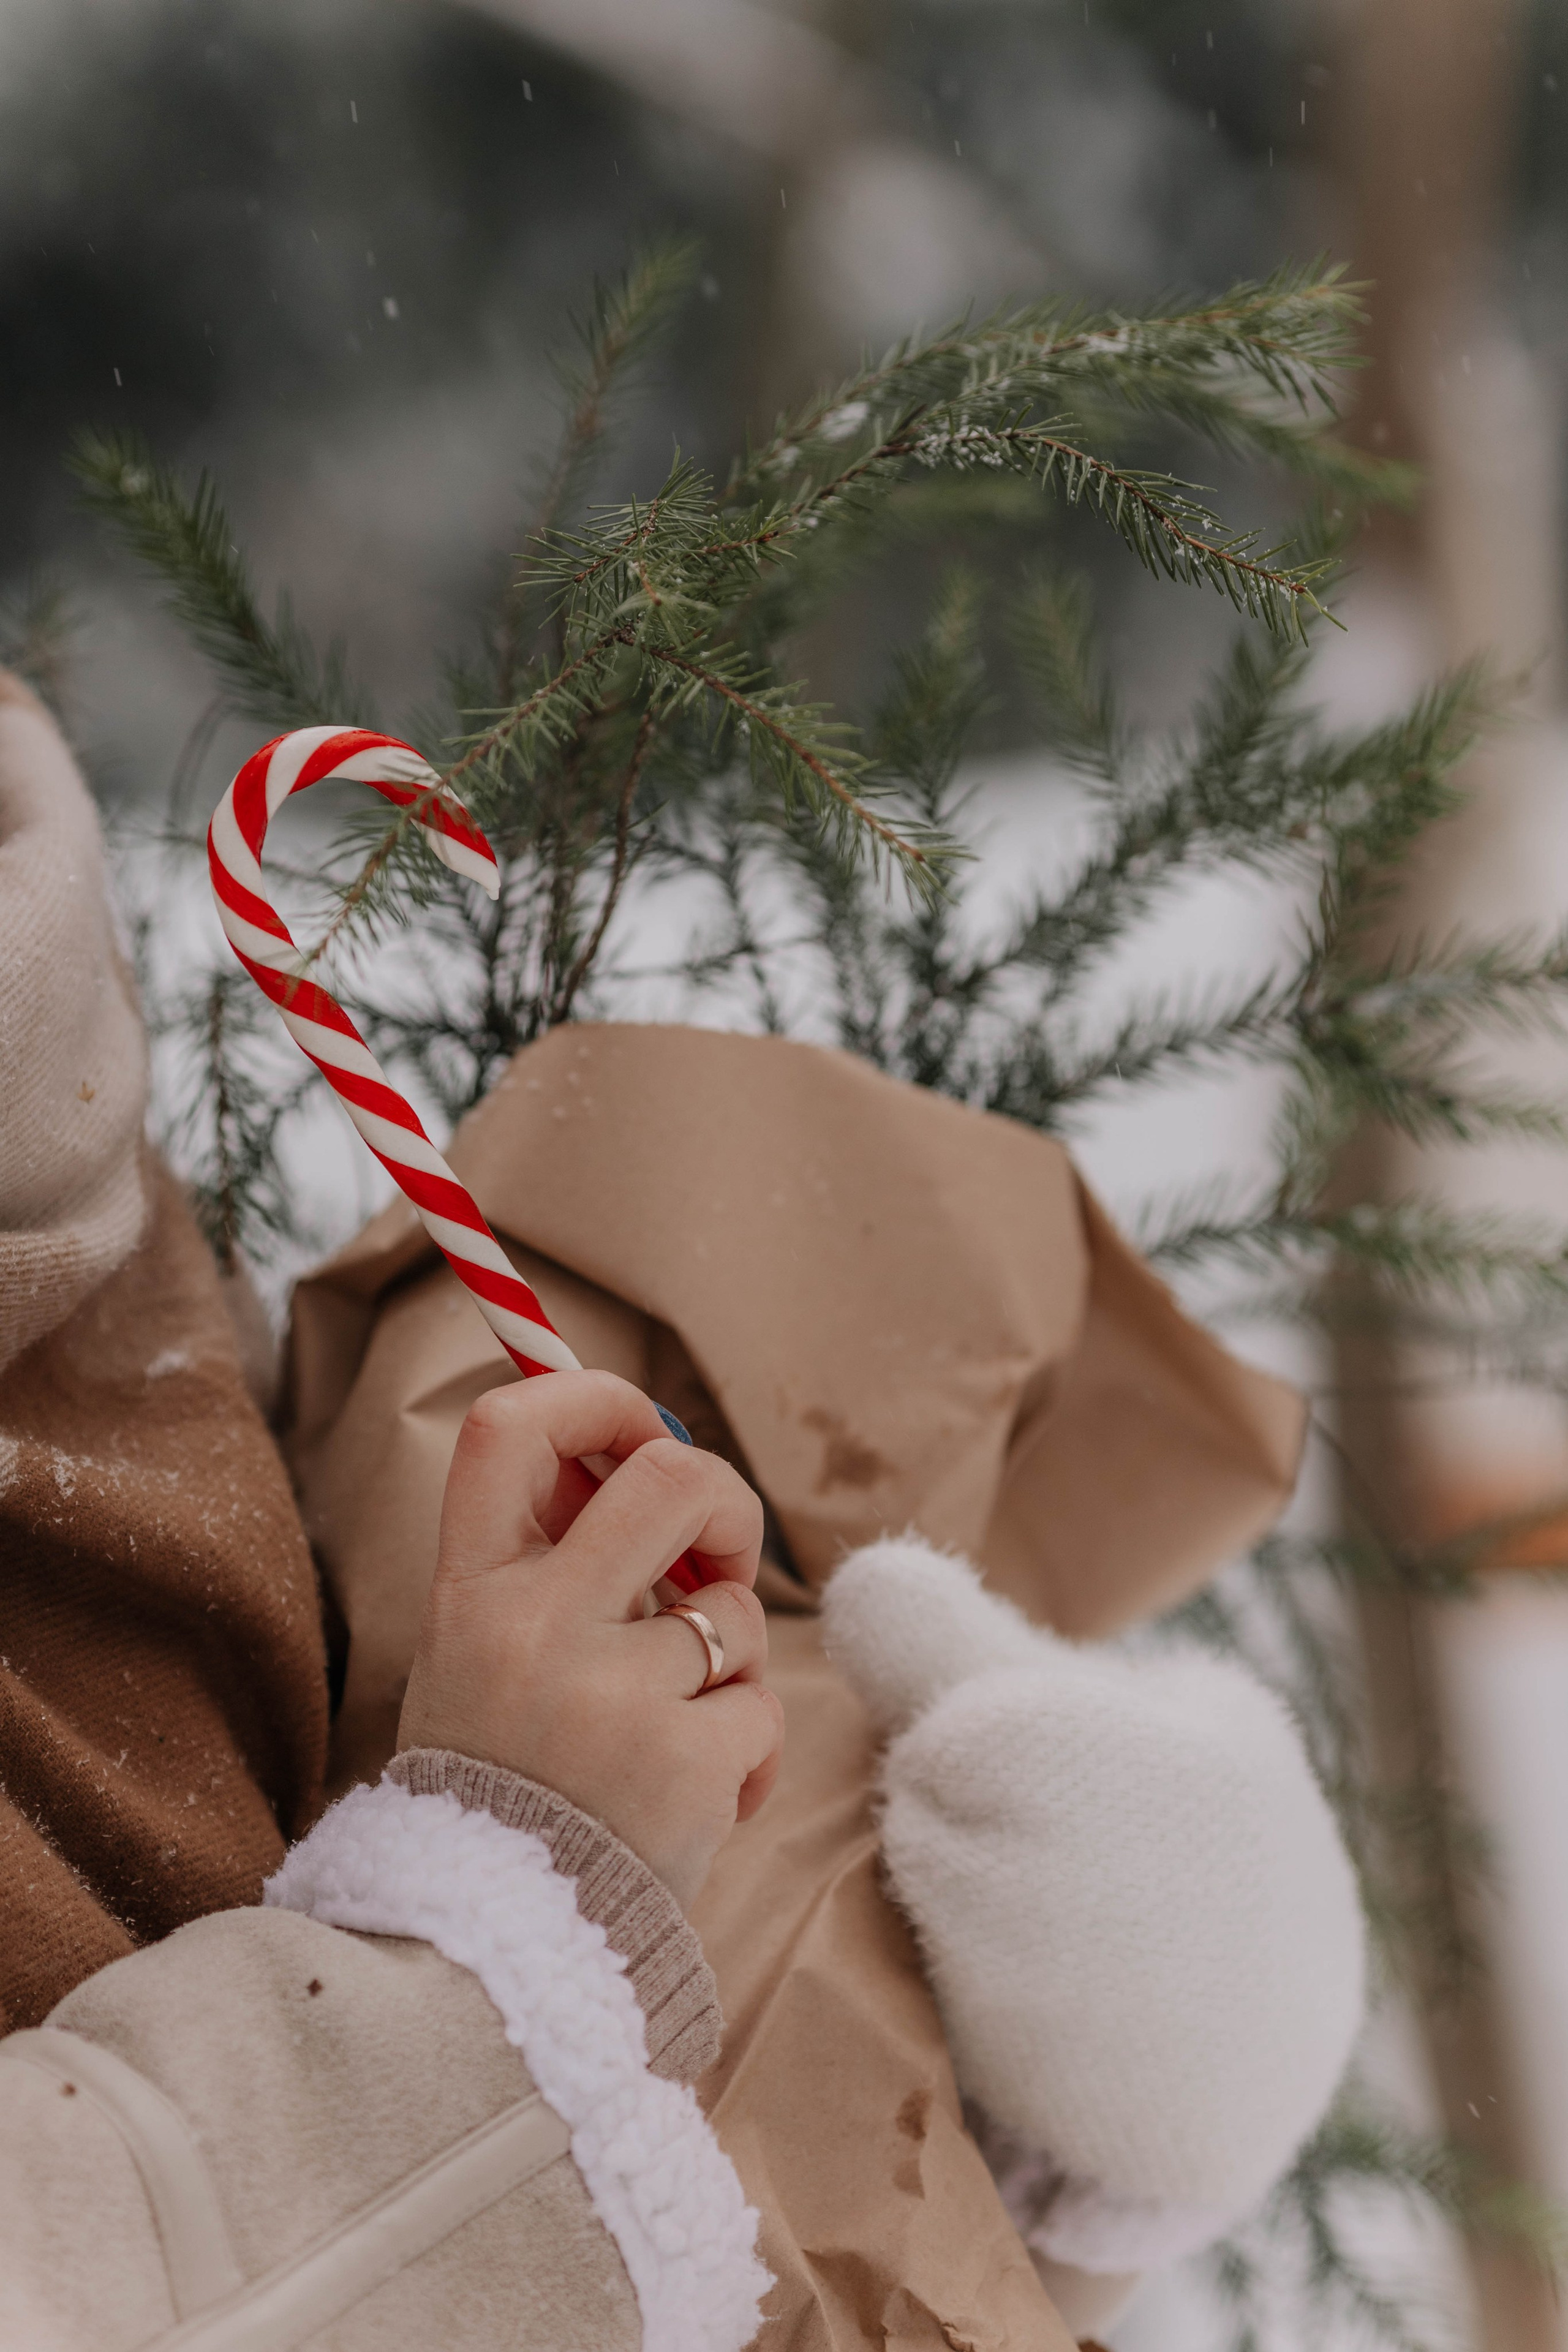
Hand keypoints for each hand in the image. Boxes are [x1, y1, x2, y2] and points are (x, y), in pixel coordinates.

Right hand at [397, 1369, 784, 1909]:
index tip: (640, 1423)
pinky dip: (747, 1753)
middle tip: (717, 1559)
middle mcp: (534, 1628)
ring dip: (726, 1666)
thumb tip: (644, 1451)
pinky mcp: (681, 1763)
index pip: (510, 1429)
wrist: (486, 1951)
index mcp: (471, 1592)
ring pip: (732, 1615)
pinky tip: (697, 1798)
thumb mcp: (478, 1655)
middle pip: (669, 1477)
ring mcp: (609, 1695)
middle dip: (724, 1503)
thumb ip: (545, 1561)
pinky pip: (759, 1711)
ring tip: (672, 1732)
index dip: (593, 1395)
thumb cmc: (501, 1785)